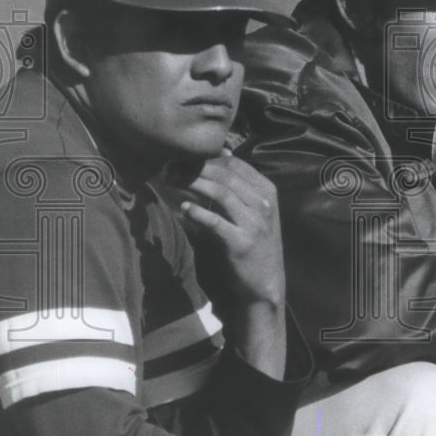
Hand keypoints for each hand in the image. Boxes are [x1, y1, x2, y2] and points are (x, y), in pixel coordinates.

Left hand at [174, 150, 285, 308]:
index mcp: (267, 190)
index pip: (235, 165)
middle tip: (169, 168)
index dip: (205, 159)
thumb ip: (238, 185)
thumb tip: (222, 153)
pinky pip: (217, 222)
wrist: (266, 282)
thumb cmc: (255, 243)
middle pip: (226, 175)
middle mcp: (264, 203)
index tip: (181, 161)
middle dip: (194, 168)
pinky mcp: (242, 243)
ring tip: (170, 182)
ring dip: (193, 184)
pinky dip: (198, 212)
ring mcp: (255, 223)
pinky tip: (183, 208)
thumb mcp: (254, 209)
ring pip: (222, 193)